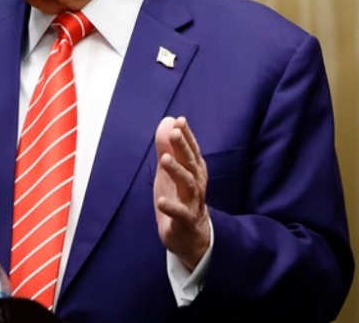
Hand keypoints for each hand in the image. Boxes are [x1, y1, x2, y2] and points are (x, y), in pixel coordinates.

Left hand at [153, 116, 210, 269]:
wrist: (190, 237)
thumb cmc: (180, 199)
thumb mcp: (171, 173)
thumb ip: (168, 149)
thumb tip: (167, 122)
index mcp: (194, 173)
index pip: (192, 152)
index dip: (187, 137)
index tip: (180, 121)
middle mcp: (196, 186)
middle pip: (192, 164)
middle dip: (183, 148)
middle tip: (174, 133)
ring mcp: (192, 204)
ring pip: (189, 186)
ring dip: (177, 172)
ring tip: (165, 160)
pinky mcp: (185, 222)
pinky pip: (181, 214)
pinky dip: (172, 207)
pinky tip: (161, 201)